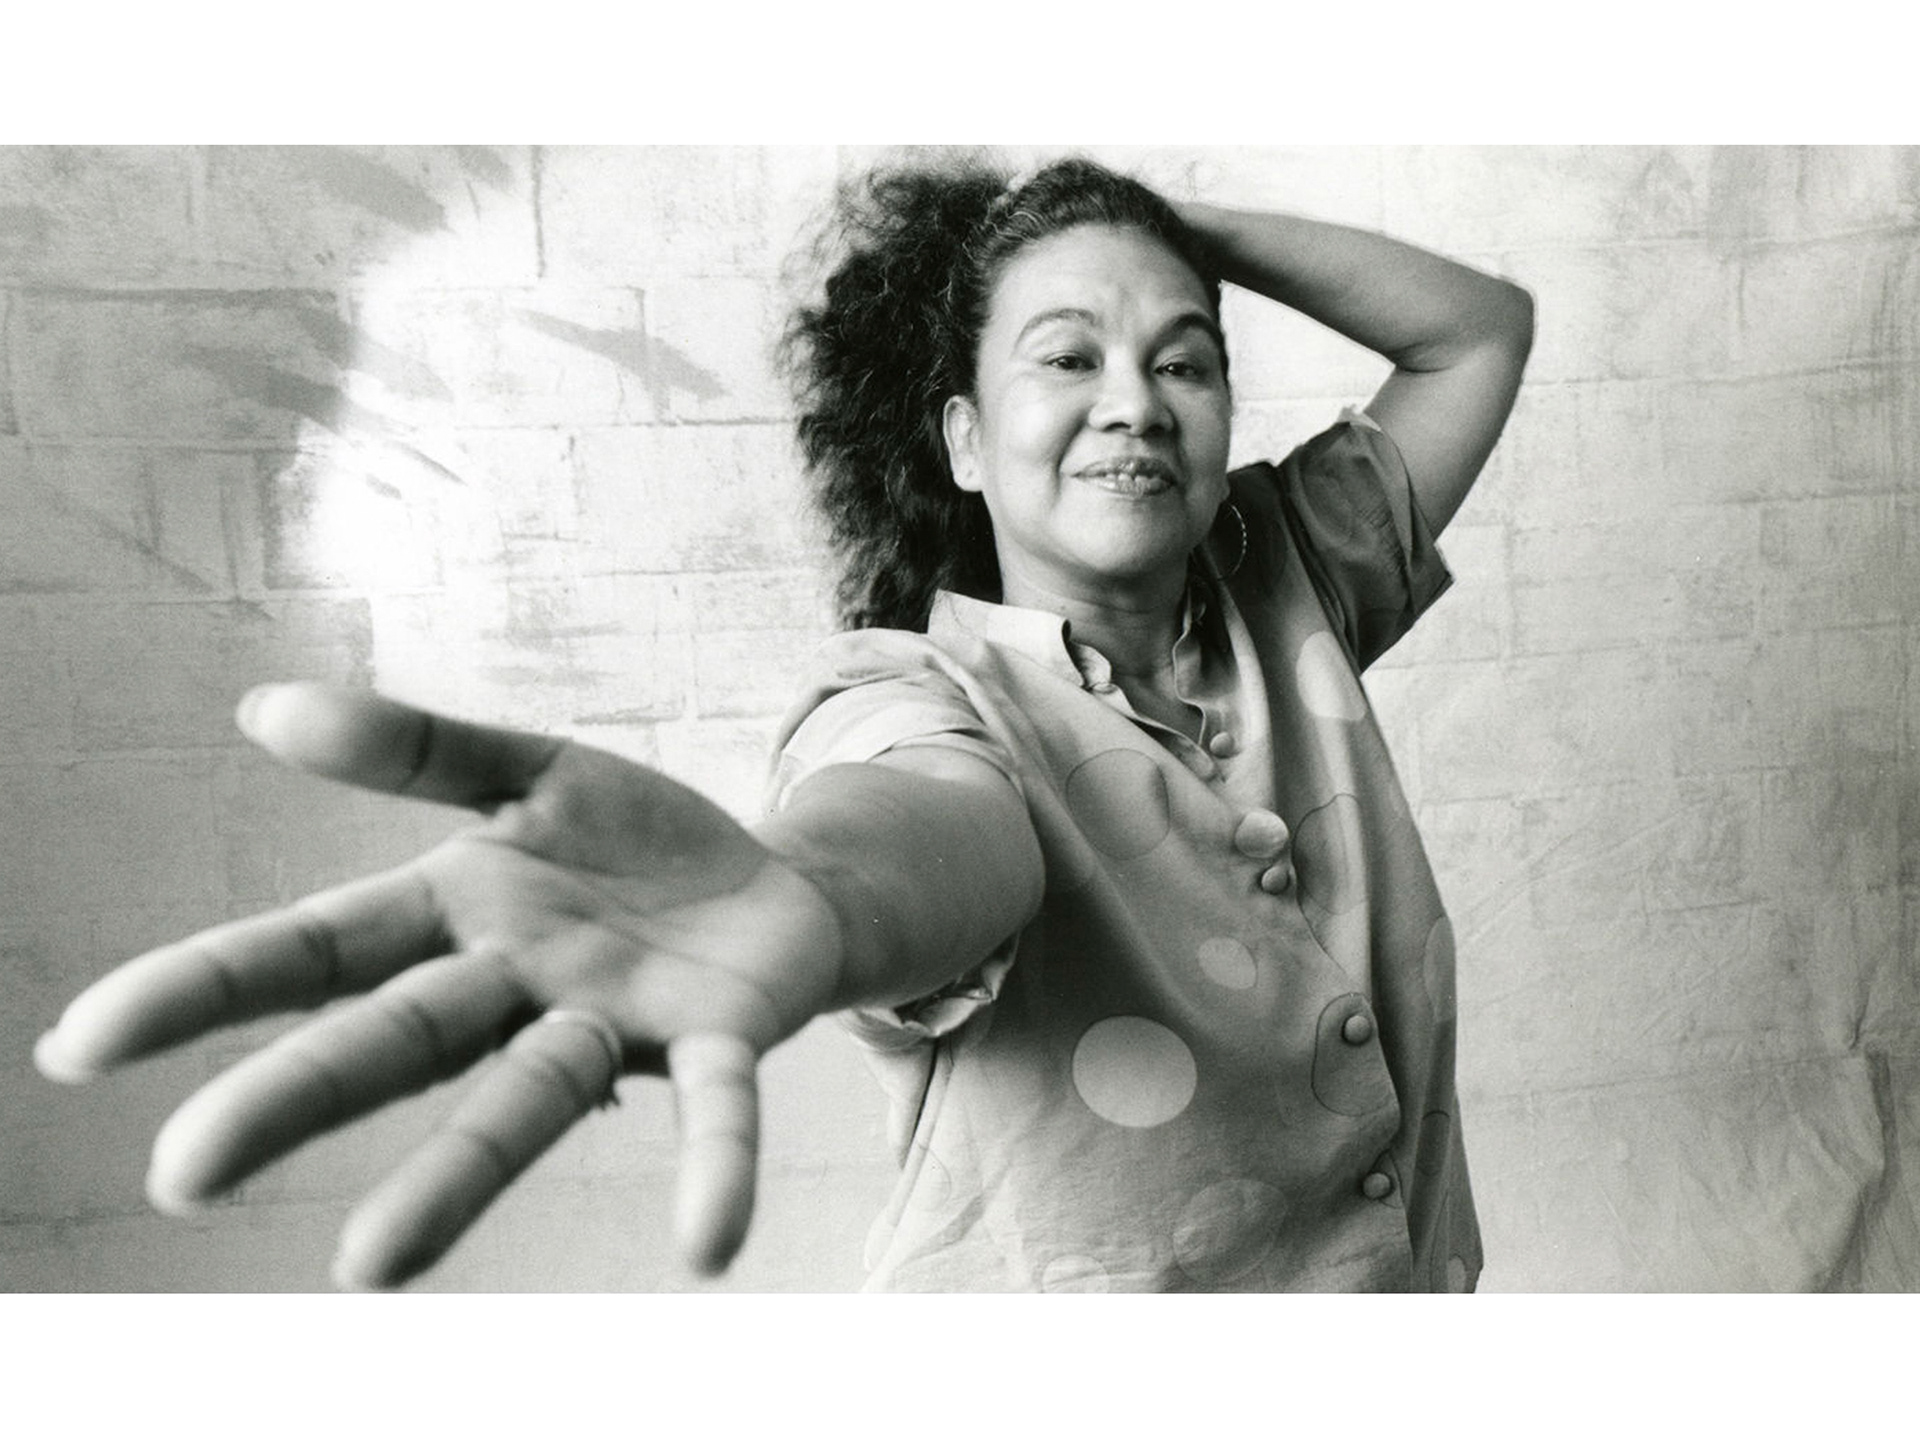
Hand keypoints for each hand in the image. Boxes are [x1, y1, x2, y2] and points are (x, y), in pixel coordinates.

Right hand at [32, 683, 846, 1288]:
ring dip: (455, 1181)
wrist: (779, 890)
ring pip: (528, 1100)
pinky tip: (706, 1245)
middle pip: (396, 1041)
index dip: (207, 988)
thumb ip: (416, 748)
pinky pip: (714, 1109)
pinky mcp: (720, 1041)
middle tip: (185, 1174)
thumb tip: (263, 708)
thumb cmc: (635, 844)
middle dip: (297, 1099)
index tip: (79, 1043)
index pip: (315, 950)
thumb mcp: (534, 768)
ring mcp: (619, 1022)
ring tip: (367, 1269)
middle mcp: (519, 987)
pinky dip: (713, 1170)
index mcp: (459, 914)